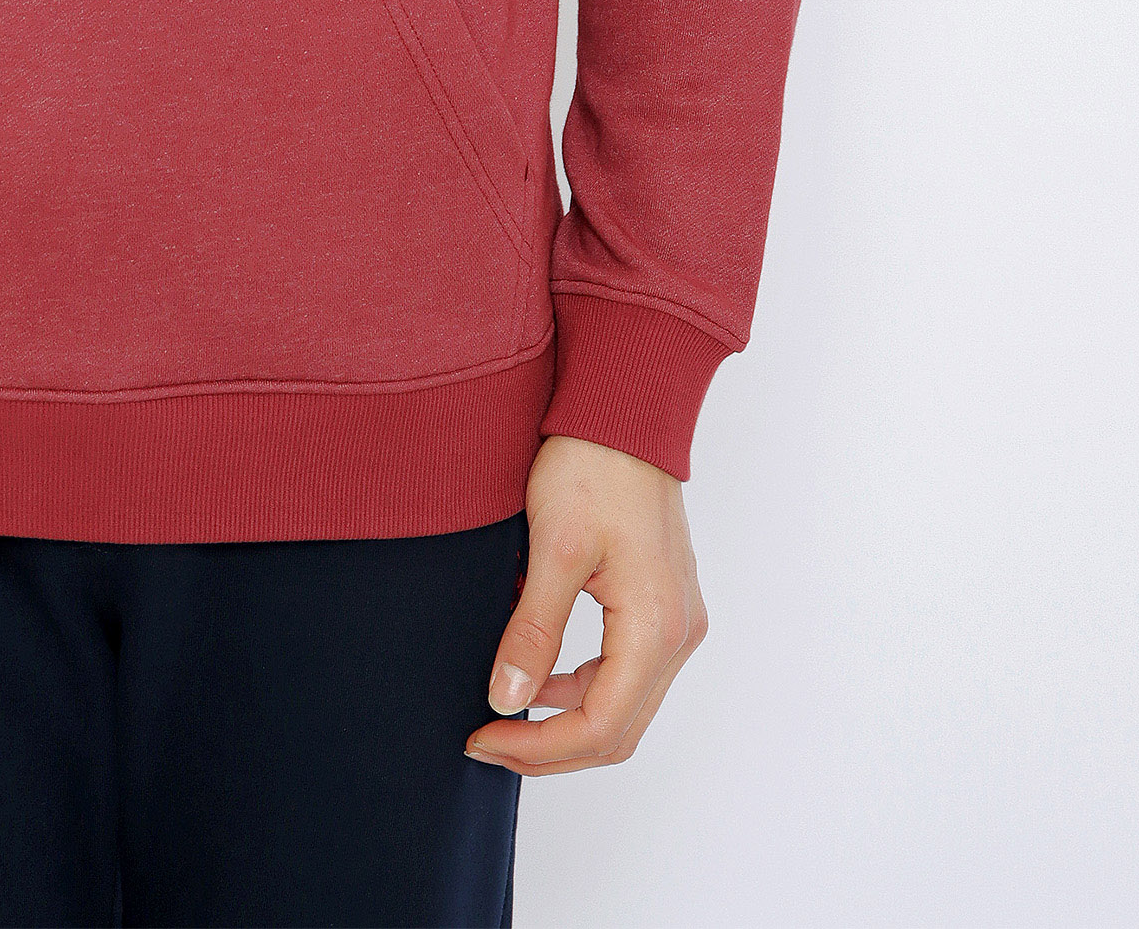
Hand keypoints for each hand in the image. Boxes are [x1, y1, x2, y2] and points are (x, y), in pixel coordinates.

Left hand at [465, 434, 707, 775]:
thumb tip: (506, 700)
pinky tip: (540, 677)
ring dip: (566, 722)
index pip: (599, 726)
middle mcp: (678, 634)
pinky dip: (583, 688)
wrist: (625, 412)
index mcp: (656, 627)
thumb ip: (533, 631)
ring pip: (624, 706)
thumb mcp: (553, 548)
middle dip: (550, 747)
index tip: (482, 739)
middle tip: (485, 741)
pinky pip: (627, 673)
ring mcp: (676, 620)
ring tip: (504, 716)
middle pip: (617, 730)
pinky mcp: (663, 605)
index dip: (537, 747)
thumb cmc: (592, 466)